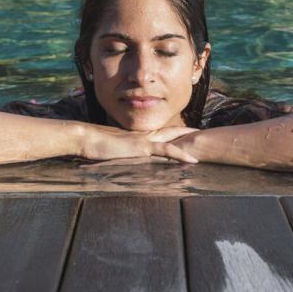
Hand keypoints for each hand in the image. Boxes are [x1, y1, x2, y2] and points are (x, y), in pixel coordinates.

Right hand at [81, 124, 200, 163]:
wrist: (85, 139)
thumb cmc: (94, 146)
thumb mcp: (113, 150)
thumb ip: (122, 153)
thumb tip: (125, 157)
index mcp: (139, 136)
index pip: (162, 133)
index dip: (177, 133)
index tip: (189, 134)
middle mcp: (144, 135)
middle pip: (173, 132)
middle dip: (189, 132)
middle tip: (205, 134)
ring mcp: (144, 140)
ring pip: (174, 140)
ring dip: (190, 142)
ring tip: (207, 145)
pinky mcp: (142, 148)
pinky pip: (166, 151)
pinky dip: (180, 154)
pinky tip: (192, 160)